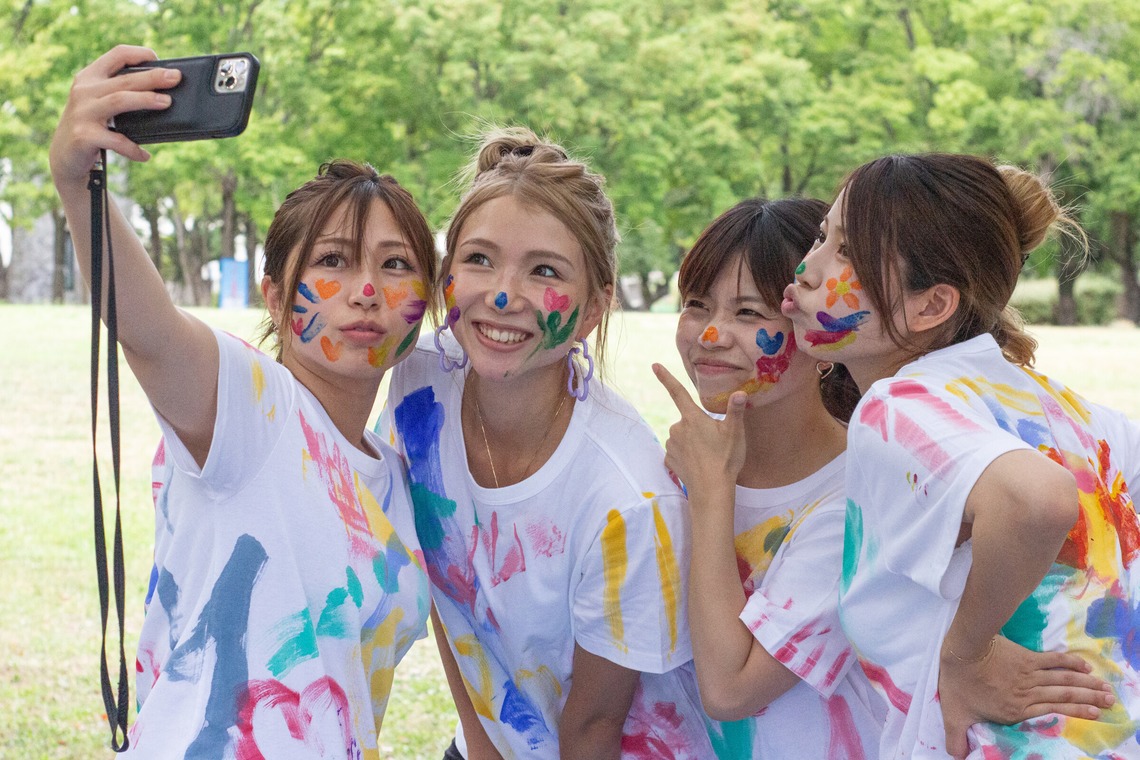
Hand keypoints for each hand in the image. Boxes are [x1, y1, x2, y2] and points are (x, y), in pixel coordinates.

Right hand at [49, 45, 178, 185]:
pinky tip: (145, 155)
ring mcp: (83, 112)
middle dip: (152, 77)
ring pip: (119, 100)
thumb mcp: (99, 103)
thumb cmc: (91, 126)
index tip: (158, 59)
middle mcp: (84, 91)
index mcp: (90, 77)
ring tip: (167, 102)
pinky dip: (133, 148)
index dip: (139, 53)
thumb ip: (120, 93)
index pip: (116, 54)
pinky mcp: (84, 135)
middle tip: (175, 77)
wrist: (63, 156)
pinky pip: (116, 140)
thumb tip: (163, 95)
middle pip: (124, 79)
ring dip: (145, 100)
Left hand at [652, 363, 745, 495]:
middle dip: (698, 427)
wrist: (711, 491)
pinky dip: (686, 455)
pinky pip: (677, 451)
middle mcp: (677, 428)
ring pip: (682, 436)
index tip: (654, 365)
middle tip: (715, 442)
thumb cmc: (725, 459)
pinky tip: (697, 463)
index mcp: (692, 418)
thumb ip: (735, 411)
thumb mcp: (735, 433)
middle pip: (687, 420)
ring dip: (692, 441)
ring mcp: (671, 445)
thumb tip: (740, 393)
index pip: (677, 392)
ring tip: (708, 454)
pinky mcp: (669, 460)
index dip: (665, 377)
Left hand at [938, 635, 1113, 758]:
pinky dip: (1070, 662)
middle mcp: (1028, 693)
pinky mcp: (1026, 657)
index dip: (1076, 712)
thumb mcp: (955, 715)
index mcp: (1016, 709)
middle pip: (1064, 695)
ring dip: (1086, 682)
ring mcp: (1029, 673)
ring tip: (1105, 687)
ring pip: (1063, 679)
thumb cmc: (959, 682)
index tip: (1096, 713)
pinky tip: (1085, 665)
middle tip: (1110, 701)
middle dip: (1090, 698)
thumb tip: (955, 757)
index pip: (1052, 711)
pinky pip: (1053, 660)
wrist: (963, 651)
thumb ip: (957, 737)